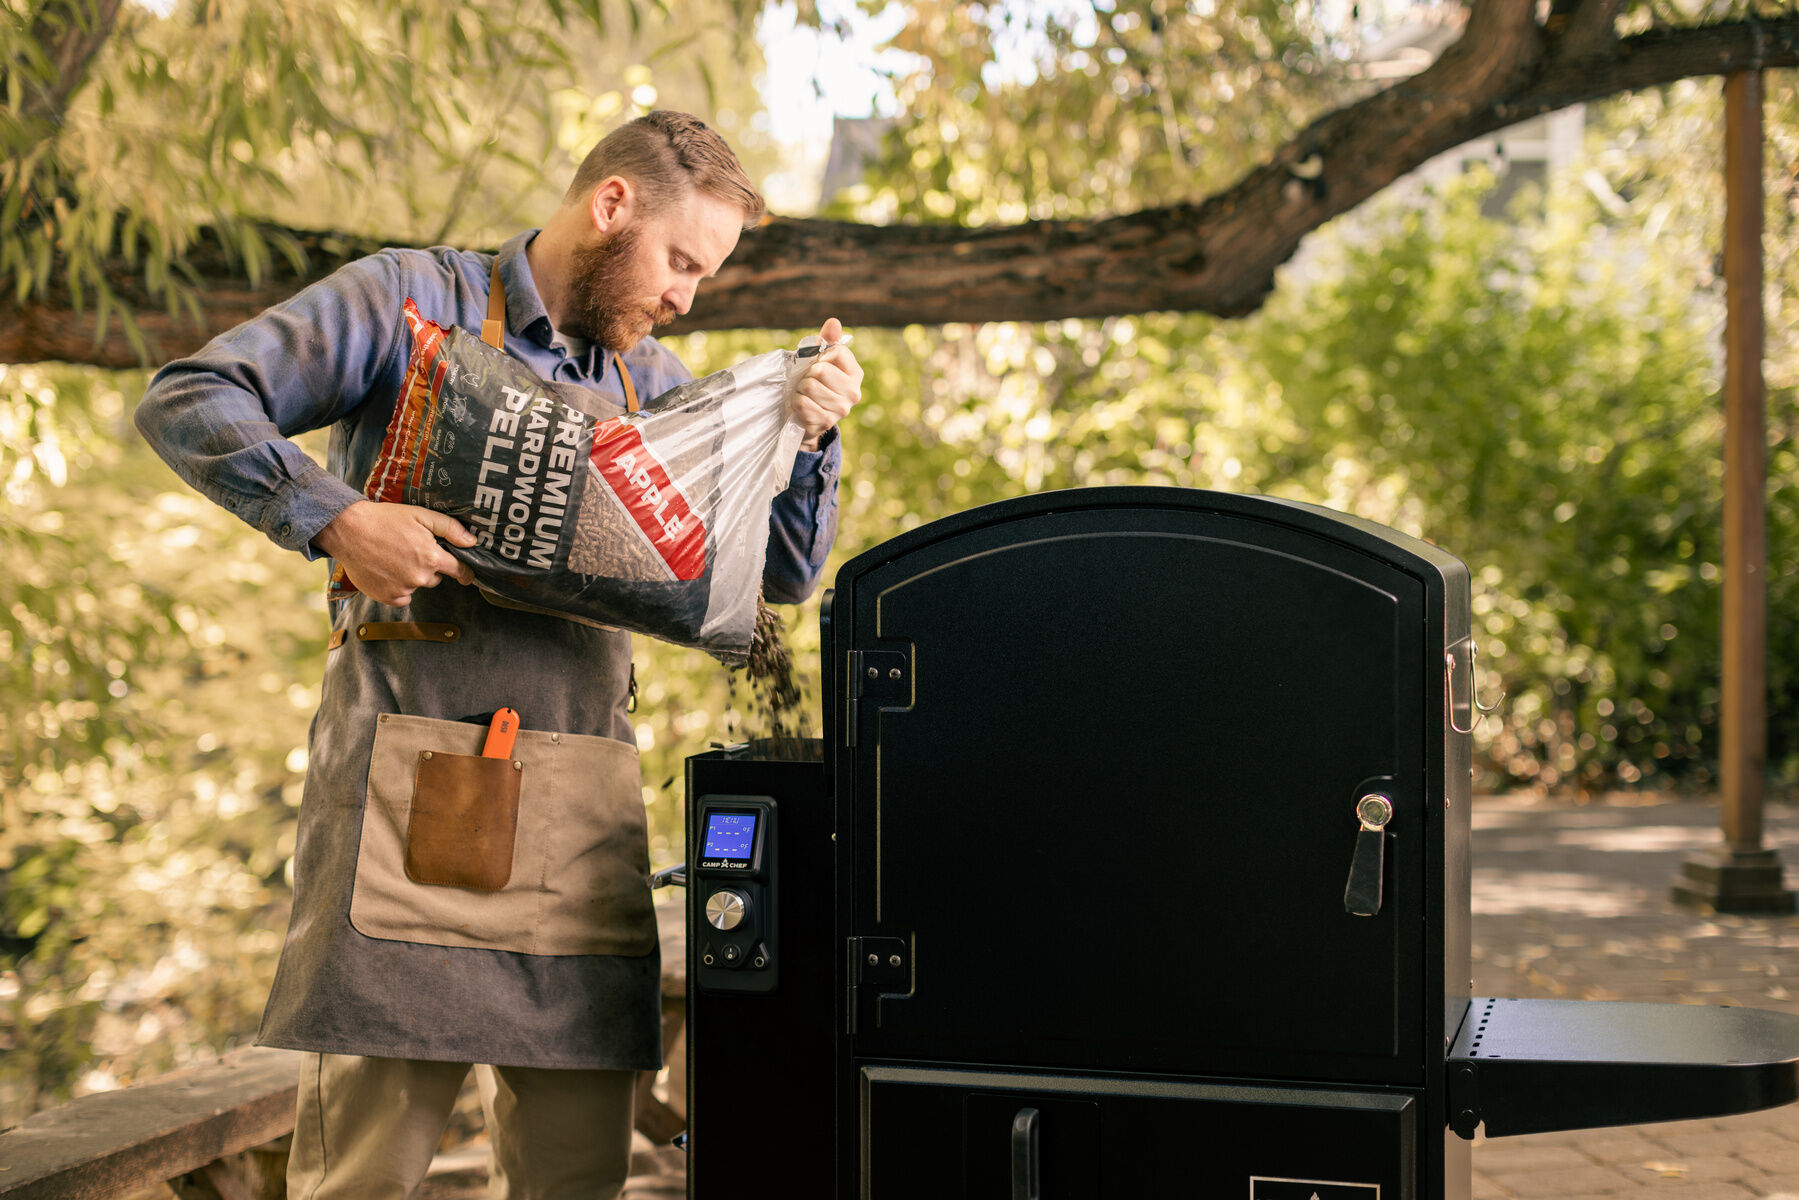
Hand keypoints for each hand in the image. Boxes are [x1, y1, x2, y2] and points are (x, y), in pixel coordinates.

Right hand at [314, 500, 475, 607]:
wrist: (349, 530)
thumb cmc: (385, 520)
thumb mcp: (420, 515)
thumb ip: (450, 529)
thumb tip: (472, 542)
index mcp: (431, 557)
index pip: (459, 571)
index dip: (464, 572)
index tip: (467, 575)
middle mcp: (419, 577)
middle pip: (435, 578)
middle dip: (428, 566)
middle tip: (410, 550)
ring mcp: (402, 589)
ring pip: (417, 585)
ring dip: (411, 576)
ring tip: (393, 558)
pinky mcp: (386, 597)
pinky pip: (402, 597)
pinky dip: (397, 588)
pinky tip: (386, 571)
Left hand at [794, 317, 862, 451]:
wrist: (808, 417)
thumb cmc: (815, 383)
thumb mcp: (820, 360)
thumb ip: (827, 340)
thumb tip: (834, 322)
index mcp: (855, 374)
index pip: (837, 351)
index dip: (821, 355)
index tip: (818, 364)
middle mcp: (853, 392)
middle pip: (821, 370)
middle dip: (807, 374)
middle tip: (808, 382)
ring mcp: (841, 409)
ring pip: (809, 386)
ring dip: (800, 389)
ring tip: (805, 394)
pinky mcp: (826, 422)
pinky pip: (802, 403)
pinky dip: (796, 402)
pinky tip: (802, 406)